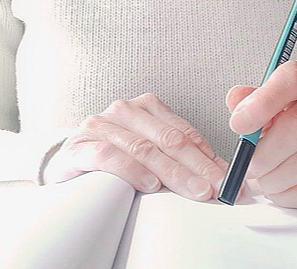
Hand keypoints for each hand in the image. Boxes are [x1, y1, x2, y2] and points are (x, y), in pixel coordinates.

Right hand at [42, 93, 227, 200]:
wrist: (66, 162)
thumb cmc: (114, 157)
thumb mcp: (150, 153)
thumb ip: (179, 159)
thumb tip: (220, 176)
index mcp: (146, 107)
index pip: (185, 132)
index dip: (210, 157)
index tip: (229, 180)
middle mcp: (125, 110)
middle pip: (169, 140)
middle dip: (198, 167)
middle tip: (217, 188)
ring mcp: (101, 125)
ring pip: (145, 148)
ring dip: (173, 172)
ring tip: (195, 190)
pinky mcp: (80, 145)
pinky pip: (109, 156)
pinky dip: (132, 170)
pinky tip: (149, 184)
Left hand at [227, 61, 296, 208]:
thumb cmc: (293, 114)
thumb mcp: (269, 98)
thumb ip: (249, 99)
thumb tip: (236, 103)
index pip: (292, 80)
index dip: (262, 102)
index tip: (238, 123)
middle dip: (264, 152)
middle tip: (247, 164)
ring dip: (274, 178)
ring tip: (259, 178)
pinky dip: (286, 195)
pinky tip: (275, 188)